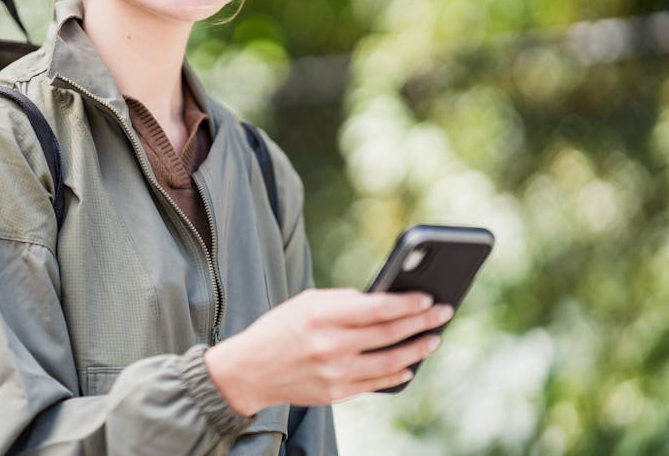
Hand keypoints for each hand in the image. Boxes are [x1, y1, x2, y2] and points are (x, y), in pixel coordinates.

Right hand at [203, 288, 453, 414]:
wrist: (249, 371)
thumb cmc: (281, 329)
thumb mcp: (305, 303)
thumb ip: (343, 300)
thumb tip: (384, 300)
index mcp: (320, 315)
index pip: (376, 308)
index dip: (406, 303)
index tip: (428, 297)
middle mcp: (329, 345)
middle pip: (389, 333)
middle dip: (422, 322)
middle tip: (443, 312)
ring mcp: (334, 373)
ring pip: (390, 362)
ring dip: (417, 350)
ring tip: (433, 339)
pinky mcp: (336, 394)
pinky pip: (376, 383)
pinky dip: (397, 373)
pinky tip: (409, 364)